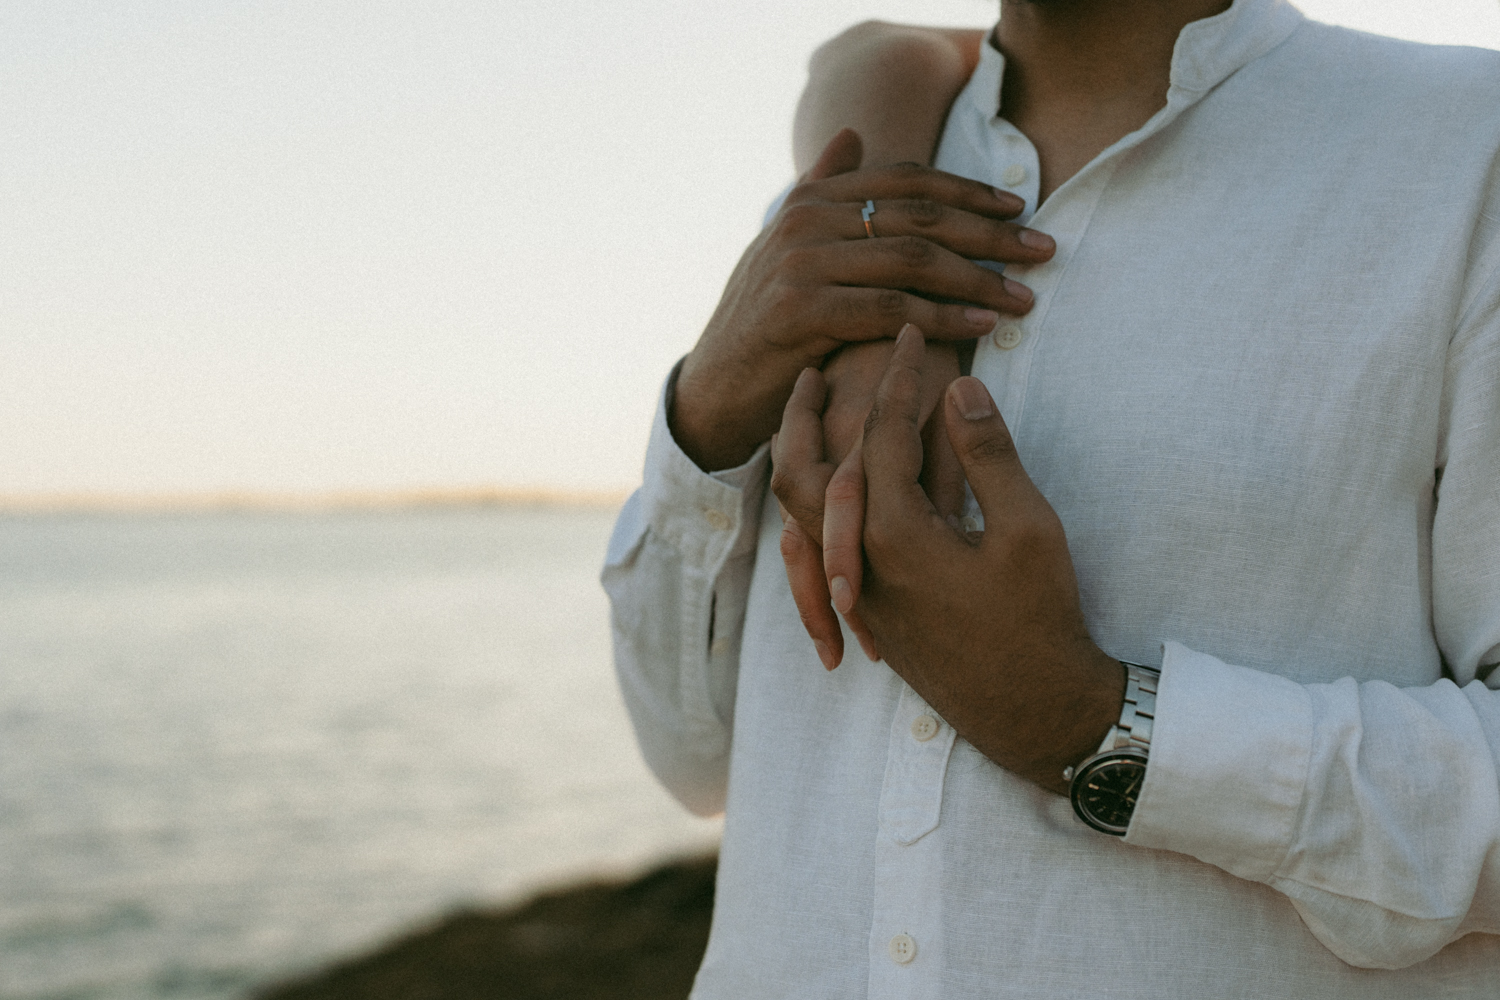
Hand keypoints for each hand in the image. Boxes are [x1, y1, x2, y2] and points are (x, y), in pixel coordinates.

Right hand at [670, 128, 1055, 471]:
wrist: (715, 390)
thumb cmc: (764, 325)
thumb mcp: (787, 247)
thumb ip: (821, 191)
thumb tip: (852, 135)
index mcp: (809, 199)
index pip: (905, 180)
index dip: (968, 192)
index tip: (1017, 212)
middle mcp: (804, 221)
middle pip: (920, 216)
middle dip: (990, 234)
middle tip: (1043, 251)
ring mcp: (800, 264)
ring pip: (912, 261)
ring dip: (979, 279)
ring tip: (1023, 297)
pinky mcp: (802, 312)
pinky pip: (891, 311)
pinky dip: (945, 318)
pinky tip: (982, 326)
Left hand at [778, 325, 1124, 794]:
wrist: (1031, 714)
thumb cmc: (1038, 620)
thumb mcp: (1029, 528)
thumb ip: (988, 455)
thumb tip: (959, 390)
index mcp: (893, 532)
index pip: (884, 434)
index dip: (901, 377)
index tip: (912, 334)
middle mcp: (856, 560)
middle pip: (804, 471)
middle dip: (811, 414)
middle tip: (817, 368)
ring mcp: (855, 588)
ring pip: (800, 513)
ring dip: (797, 459)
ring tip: (805, 421)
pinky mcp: (866, 607)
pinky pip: (815, 546)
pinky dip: (812, 504)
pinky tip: (831, 489)